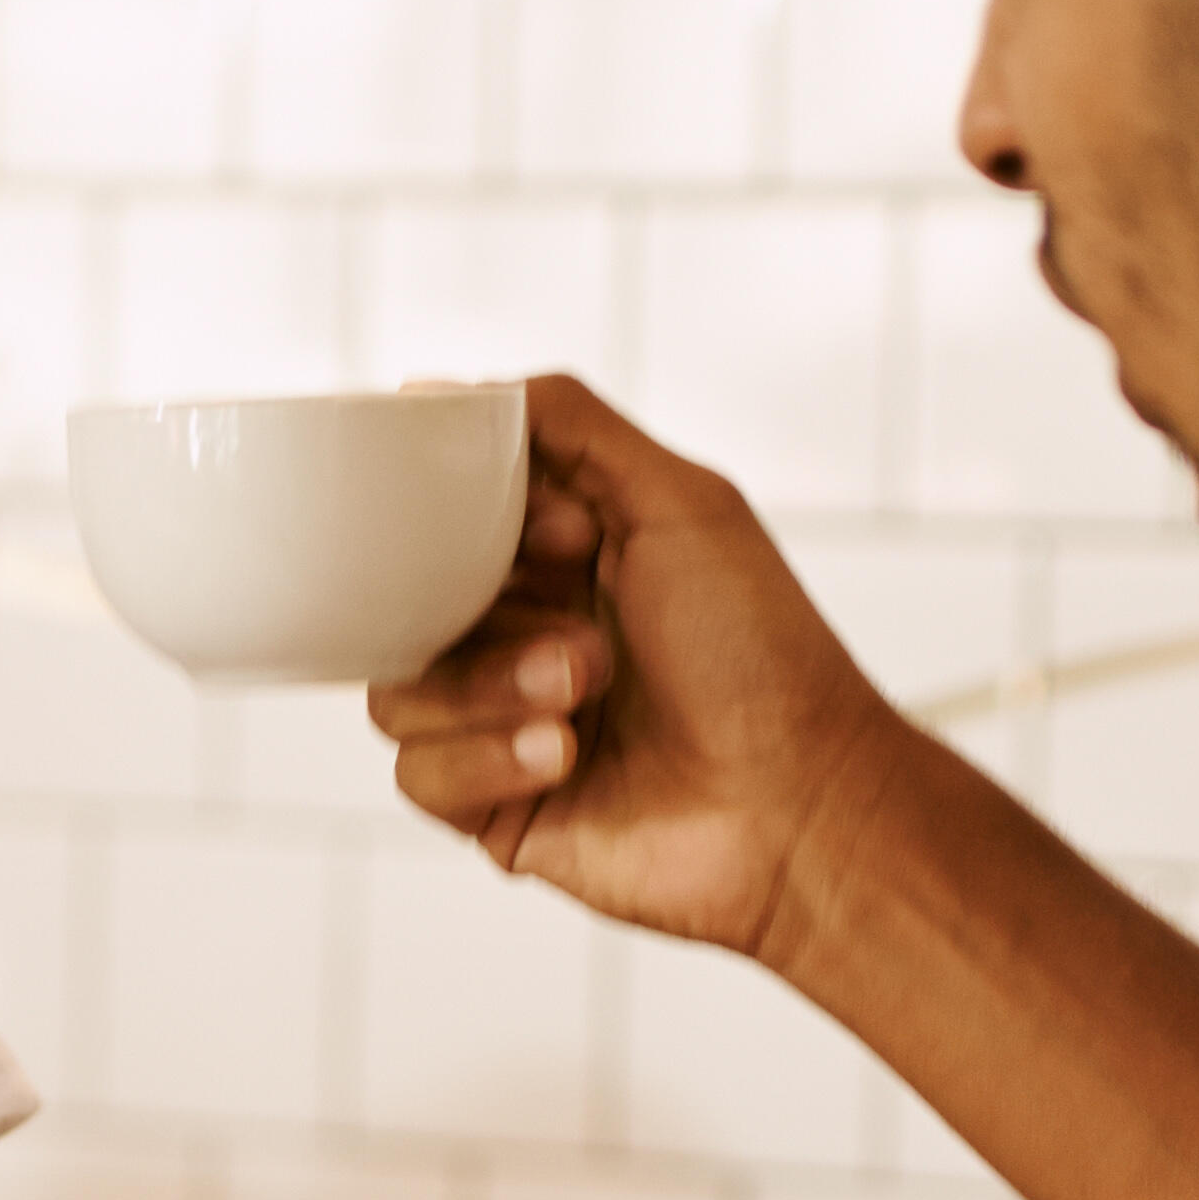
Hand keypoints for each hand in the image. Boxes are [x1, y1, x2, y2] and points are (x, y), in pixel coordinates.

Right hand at [368, 372, 923, 967]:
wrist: (801, 806)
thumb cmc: (764, 658)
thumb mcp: (680, 502)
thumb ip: (570, 426)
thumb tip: (437, 390)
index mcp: (561, 561)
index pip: (443, 520)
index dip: (464, 516)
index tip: (555, 530)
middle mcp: (523, 639)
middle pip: (404, 603)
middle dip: (477, 605)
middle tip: (570, 611)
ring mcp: (501, 727)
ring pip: (398, 690)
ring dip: (488, 684)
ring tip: (585, 689)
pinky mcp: (493, 809)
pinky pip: (417, 772)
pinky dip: (485, 756)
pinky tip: (565, 755)